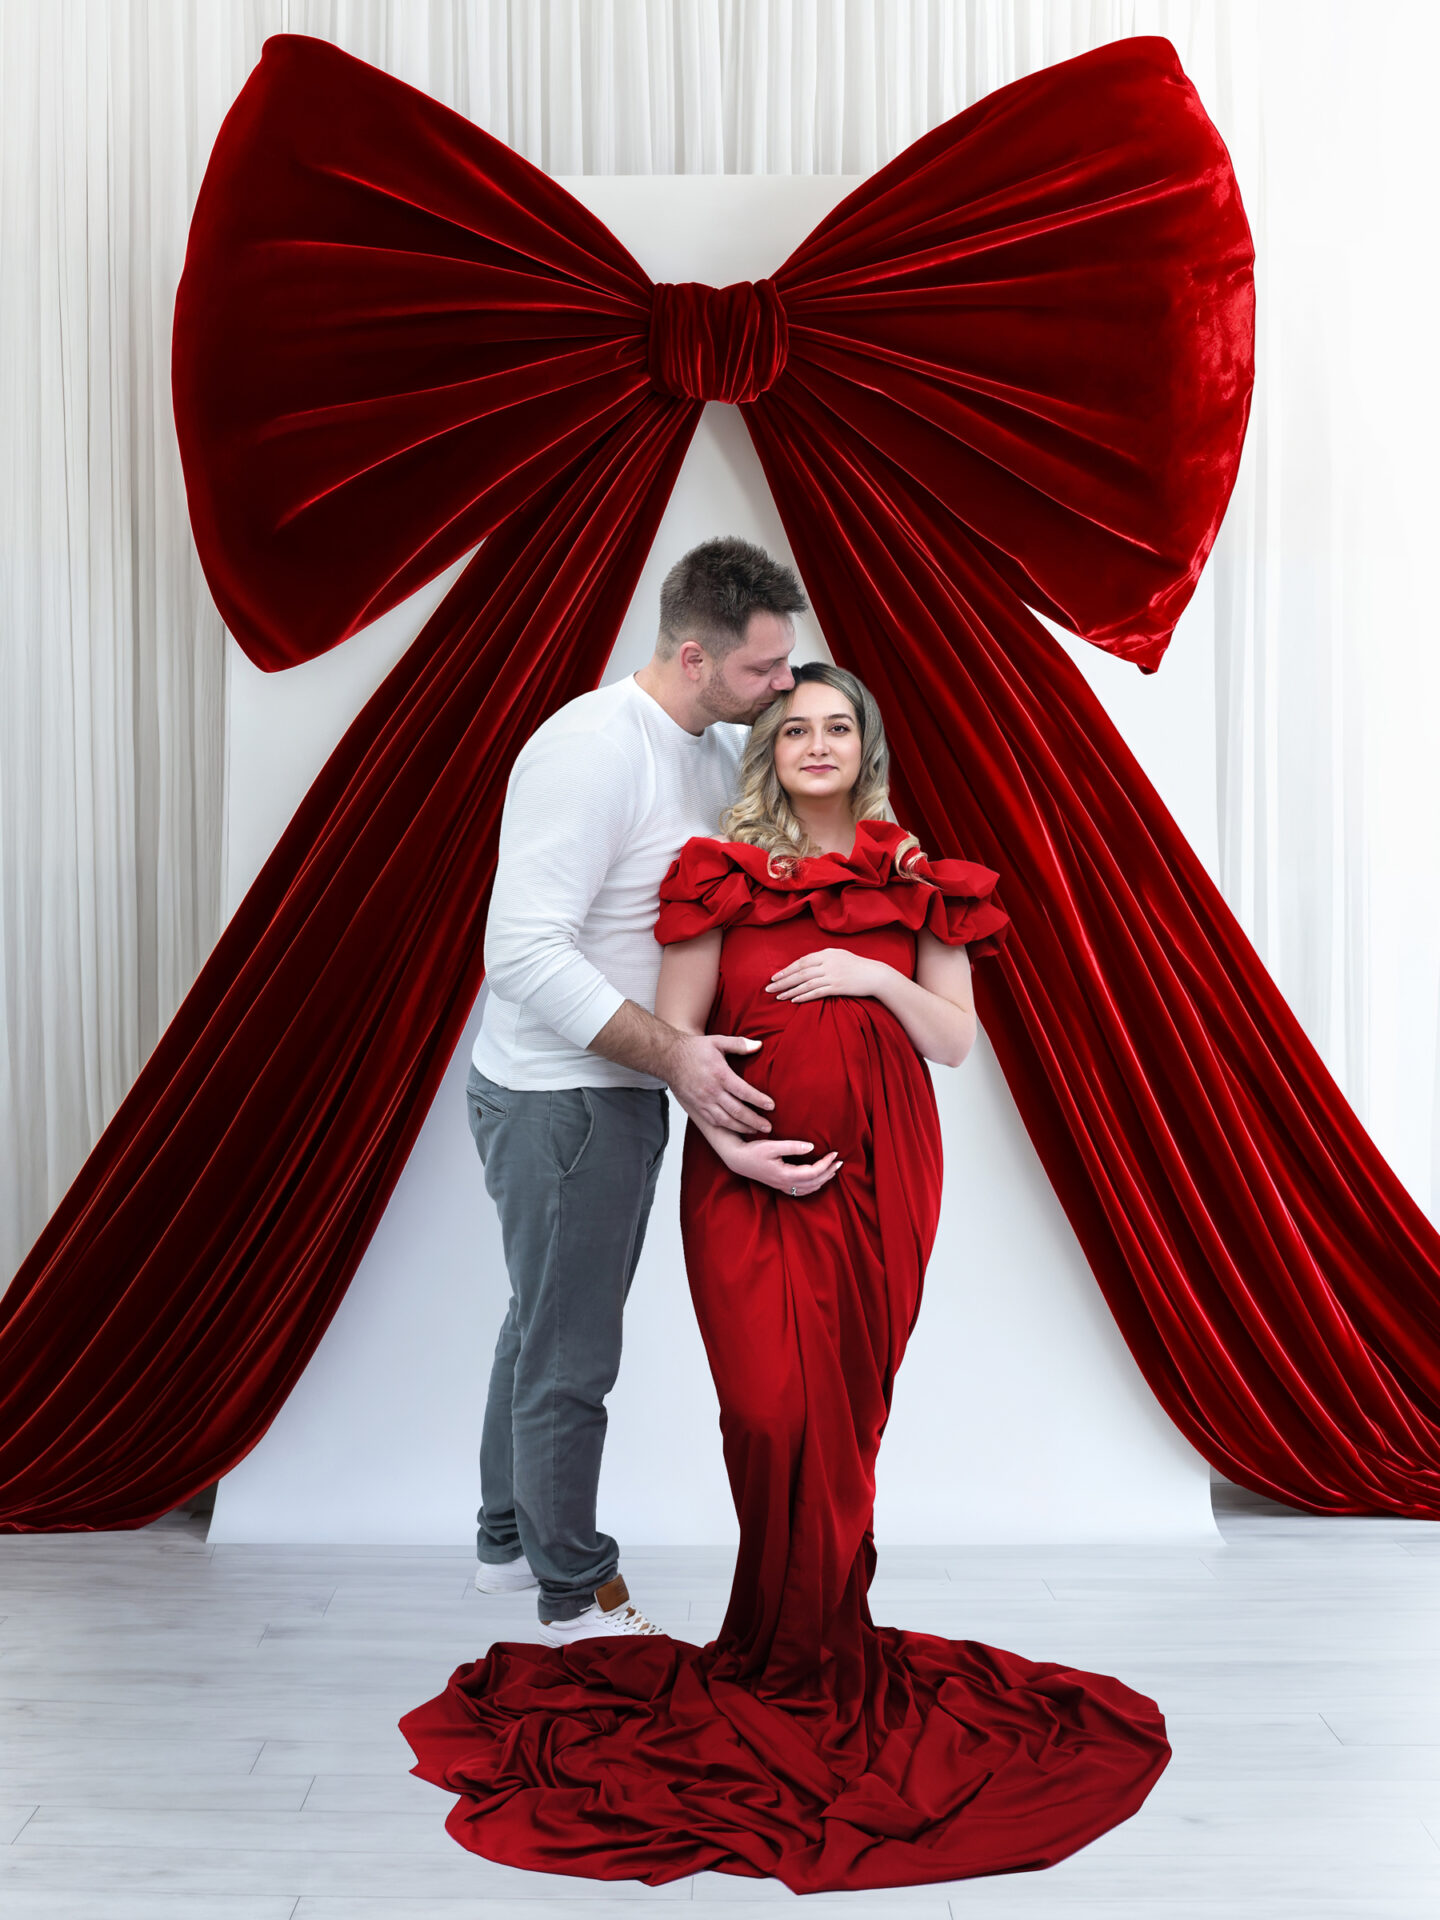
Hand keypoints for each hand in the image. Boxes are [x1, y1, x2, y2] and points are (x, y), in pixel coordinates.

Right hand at [666, 1032, 773, 1133]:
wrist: (669, 1057)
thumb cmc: (695, 1049)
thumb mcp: (718, 1041)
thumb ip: (740, 1044)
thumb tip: (759, 1045)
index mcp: (720, 1075)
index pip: (744, 1092)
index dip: (759, 1101)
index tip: (771, 1106)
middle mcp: (712, 1091)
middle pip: (737, 1111)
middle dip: (755, 1121)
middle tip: (768, 1127)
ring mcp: (703, 1101)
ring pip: (726, 1120)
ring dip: (743, 1127)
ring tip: (756, 1130)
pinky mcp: (696, 1107)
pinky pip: (713, 1122)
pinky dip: (727, 1127)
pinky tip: (737, 1129)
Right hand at [719, 1136, 841, 1195]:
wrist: (738, 1160)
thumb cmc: (753, 1151)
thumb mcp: (772, 1146)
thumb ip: (793, 1146)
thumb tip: (811, 1147)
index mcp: (785, 1174)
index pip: (813, 1172)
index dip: (826, 1163)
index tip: (835, 1153)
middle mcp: (786, 1184)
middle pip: (814, 1182)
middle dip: (829, 1172)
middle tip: (840, 1161)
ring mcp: (783, 1186)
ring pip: (809, 1188)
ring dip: (823, 1180)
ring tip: (833, 1170)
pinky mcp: (780, 1185)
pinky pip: (802, 1191)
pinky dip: (814, 1186)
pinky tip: (818, 1180)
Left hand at [765, 949, 886, 1002]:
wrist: (875, 975)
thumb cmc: (856, 966)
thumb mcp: (839, 956)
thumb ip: (823, 958)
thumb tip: (805, 965)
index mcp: (826, 953)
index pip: (802, 961)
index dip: (787, 970)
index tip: (775, 977)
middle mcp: (828, 963)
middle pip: (800, 972)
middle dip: (783, 981)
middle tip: (769, 988)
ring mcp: (833, 975)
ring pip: (806, 983)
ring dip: (790, 991)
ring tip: (778, 997)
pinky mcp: (838, 987)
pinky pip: (817, 992)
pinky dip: (804, 996)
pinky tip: (794, 1001)